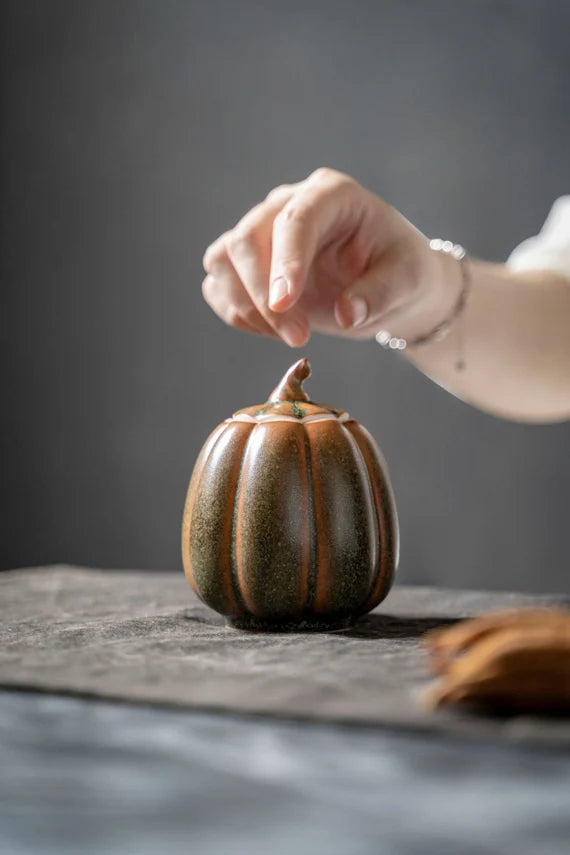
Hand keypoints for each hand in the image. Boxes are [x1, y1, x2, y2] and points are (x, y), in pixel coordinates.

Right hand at [202, 168, 460, 346]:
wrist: (390, 285)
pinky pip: (219, 284)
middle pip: (246, 239)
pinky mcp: (248, 263)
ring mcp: (263, 231)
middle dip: (262, 295)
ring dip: (245, 305)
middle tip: (297, 338)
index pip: (294, 220)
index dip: (285, 262)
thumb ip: (379, 295)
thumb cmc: (401, 273)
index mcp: (332, 195)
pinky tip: (272, 330)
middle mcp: (289, 204)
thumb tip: (346, 314)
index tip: (285, 305)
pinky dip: (236, 312)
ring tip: (288, 335)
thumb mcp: (407, 282)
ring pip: (222, 259)